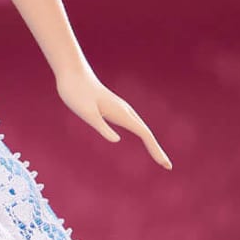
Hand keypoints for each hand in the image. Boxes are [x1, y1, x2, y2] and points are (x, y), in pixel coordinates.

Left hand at [56, 67, 171, 167]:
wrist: (72, 73)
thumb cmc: (76, 93)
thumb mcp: (86, 113)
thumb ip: (101, 126)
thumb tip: (117, 140)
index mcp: (121, 113)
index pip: (145, 134)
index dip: (156, 150)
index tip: (165, 164)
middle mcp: (125, 110)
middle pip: (147, 133)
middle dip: (157, 150)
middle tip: (167, 166)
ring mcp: (120, 108)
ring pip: (141, 127)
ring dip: (151, 142)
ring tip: (158, 156)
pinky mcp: (114, 108)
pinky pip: (132, 123)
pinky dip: (141, 134)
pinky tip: (142, 136)